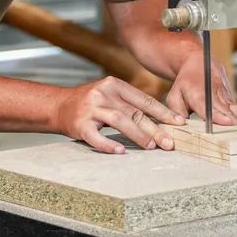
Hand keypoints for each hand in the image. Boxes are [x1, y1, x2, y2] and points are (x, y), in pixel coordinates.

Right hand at [54, 77, 184, 154]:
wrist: (58, 106)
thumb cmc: (89, 104)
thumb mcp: (109, 95)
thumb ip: (130, 103)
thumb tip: (160, 120)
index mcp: (114, 85)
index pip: (144, 100)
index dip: (163, 112)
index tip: (179, 123)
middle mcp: (103, 93)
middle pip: (135, 112)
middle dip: (155, 128)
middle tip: (170, 142)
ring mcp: (91, 108)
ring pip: (120, 121)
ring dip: (138, 135)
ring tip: (151, 146)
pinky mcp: (80, 124)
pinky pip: (96, 136)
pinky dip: (108, 144)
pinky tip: (120, 151)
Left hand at [166, 51, 236, 130]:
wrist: (201, 65)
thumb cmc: (186, 83)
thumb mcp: (174, 96)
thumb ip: (176, 112)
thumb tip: (182, 125)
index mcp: (199, 95)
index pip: (210, 107)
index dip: (219, 116)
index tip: (228, 123)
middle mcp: (217, 98)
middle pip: (229, 113)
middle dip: (236, 127)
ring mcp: (228, 101)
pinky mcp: (234, 103)